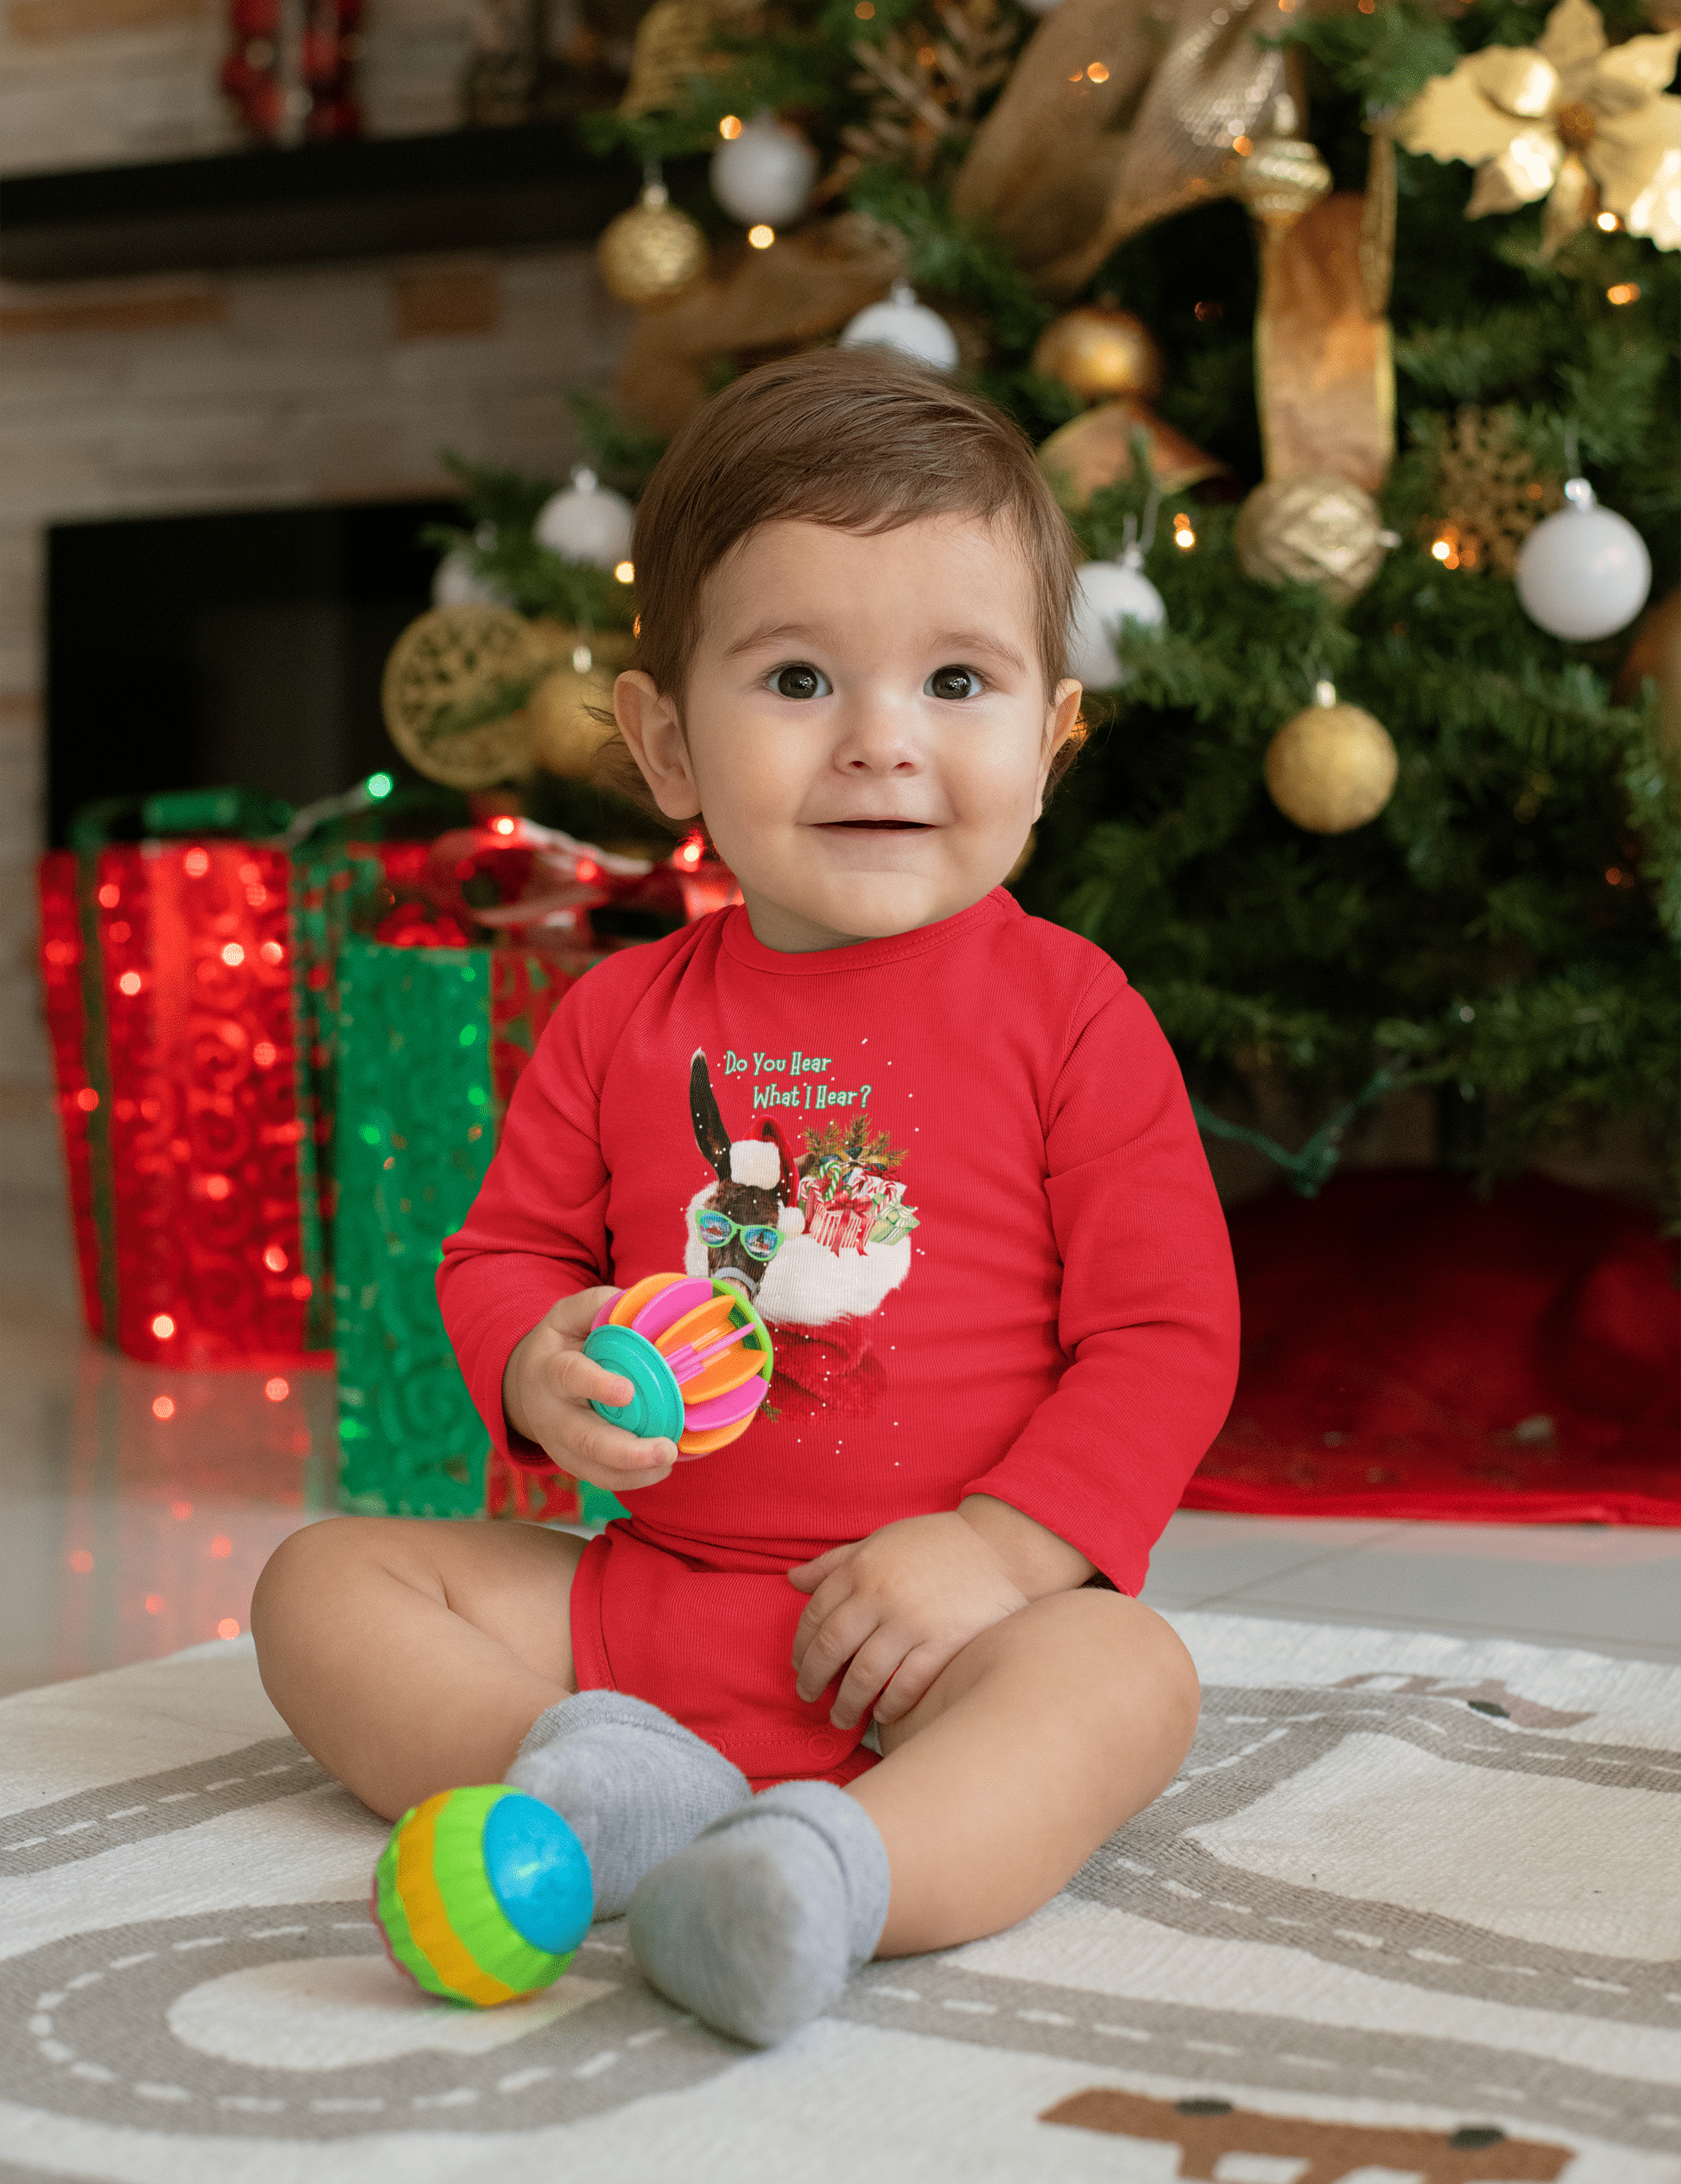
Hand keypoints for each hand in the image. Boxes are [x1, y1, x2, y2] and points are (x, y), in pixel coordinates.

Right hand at [501, 1288, 677, 1495]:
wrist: (528, 1385)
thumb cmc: (560, 1345)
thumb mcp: (567, 1316)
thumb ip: (596, 1306)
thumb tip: (632, 1301)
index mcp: (549, 1371)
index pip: (569, 1376)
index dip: (596, 1384)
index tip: (627, 1391)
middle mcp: (551, 1414)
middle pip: (585, 1439)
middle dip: (626, 1451)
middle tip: (664, 1449)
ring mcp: (560, 1445)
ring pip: (594, 1468)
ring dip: (634, 1472)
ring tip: (668, 1462)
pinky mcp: (573, 1464)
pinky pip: (602, 1479)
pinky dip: (633, 1479)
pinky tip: (661, 1469)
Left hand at [787, 1514, 1027, 1731]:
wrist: (1002, 1547)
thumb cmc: (937, 1543)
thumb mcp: (881, 1539)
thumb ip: (835, 1562)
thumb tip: (791, 1580)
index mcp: (862, 1567)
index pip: (815, 1615)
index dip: (801, 1647)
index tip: (799, 1666)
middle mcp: (881, 1594)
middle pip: (832, 1648)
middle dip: (814, 1680)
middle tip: (809, 1698)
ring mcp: (913, 1621)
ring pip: (864, 1675)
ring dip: (847, 1703)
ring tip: (841, 1718)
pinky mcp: (945, 1644)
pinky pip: (907, 1685)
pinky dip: (890, 1705)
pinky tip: (883, 1713)